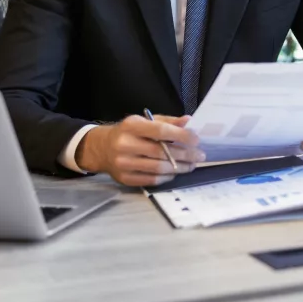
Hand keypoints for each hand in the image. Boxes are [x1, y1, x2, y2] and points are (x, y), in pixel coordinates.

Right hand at [76, 115, 204, 186]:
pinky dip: (167, 177)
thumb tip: (189, 121)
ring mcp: (123, 163)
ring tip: (191, 165)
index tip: (196, 139)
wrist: (102, 148)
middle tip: (200, 155)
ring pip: (158, 168)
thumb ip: (167, 121)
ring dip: (179, 168)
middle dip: (185, 155)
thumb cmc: (129, 132)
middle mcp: (125, 144)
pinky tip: (175, 172)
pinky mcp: (125, 178)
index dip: (181, 136)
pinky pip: (152, 180)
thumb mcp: (144, 121)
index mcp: (131, 126)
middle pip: (161, 152)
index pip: (160, 131)